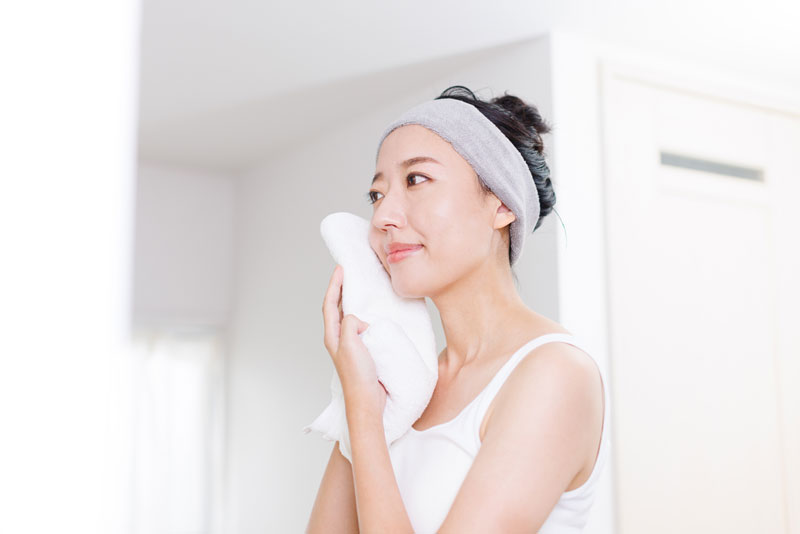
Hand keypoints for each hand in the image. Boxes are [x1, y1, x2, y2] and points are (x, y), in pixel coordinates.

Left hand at [322, 264, 387, 416]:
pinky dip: (369, 319)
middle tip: (353, 276)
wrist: (368, 403)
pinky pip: (364, 330)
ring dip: (357, 305)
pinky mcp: (364, 353)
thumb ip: (350, 323)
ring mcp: (351, 347)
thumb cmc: (357, 377)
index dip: (334, 285)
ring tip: (366, 292)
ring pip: (351, 319)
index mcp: (332, 337)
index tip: (341, 269)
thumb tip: (359, 320)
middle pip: (338, 309)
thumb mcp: (350, 342)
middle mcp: (339, 341)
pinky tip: (378, 318)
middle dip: (343, 291)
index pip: (329, 304)